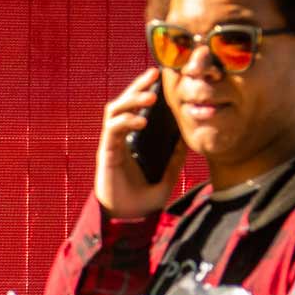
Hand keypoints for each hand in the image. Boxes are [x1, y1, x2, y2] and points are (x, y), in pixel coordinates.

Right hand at [95, 68, 183, 219]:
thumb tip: (187, 139)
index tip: (161, 78)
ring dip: (132, 100)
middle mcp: (119, 139)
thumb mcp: (166, 177)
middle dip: (137, 86)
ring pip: (114, 110)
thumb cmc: (141, 202)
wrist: (127, 221)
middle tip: (154, 73)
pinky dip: (126, 120)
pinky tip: (141, 120)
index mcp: (131, 142)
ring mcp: (111, 145)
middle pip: (123, 103)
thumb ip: (175, 159)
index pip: (135, 109)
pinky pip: (112, 129)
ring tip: (151, 98)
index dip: (145, 91)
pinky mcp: (107, 153)